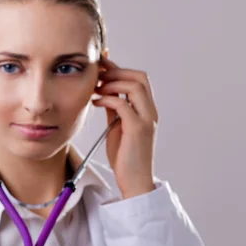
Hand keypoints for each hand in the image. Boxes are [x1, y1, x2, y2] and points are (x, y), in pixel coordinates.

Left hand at [92, 55, 157, 198]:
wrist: (134, 180)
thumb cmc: (125, 157)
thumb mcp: (117, 127)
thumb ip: (115, 110)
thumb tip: (104, 93)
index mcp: (146, 110)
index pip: (138, 79)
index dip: (119, 69)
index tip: (101, 65)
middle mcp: (150, 112)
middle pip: (139, 77)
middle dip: (117, 71)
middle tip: (97, 75)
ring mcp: (146, 119)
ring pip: (135, 86)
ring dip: (112, 83)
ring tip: (96, 88)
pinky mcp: (138, 129)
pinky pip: (123, 104)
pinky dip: (107, 98)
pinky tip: (95, 102)